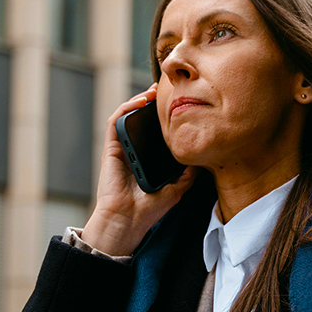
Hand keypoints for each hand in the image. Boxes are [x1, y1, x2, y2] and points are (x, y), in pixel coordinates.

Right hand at [82, 83, 197, 255]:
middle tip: (168, 92)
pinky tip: (140, 101)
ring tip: (154, 91)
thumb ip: (187, 174)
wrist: (128, 220)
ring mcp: (121, 148)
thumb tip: (201, 160)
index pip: (155, 132)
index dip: (164, 118)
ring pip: (127, 116)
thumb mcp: (176, 189)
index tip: (179, 106)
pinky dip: (126, 108)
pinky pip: (115, 122)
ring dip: (139, 100)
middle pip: (141, 120)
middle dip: (153, 103)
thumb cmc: (149, 209)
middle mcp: (133, 151)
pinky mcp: (110, 148)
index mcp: (147, 159)